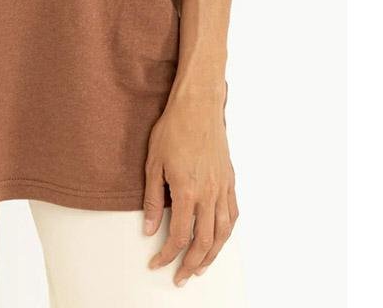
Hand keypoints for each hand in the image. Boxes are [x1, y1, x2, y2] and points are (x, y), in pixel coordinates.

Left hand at [143, 90, 237, 286]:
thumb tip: (148, 229)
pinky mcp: (230, 179)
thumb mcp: (153, 163)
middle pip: (204, 242)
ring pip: (223, 233)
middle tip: (181, 277)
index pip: (179, 236)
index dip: (167, 255)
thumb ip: (152, 199)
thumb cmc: (173, 129)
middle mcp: (209, 194)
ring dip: (212, 255)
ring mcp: (222, 187)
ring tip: (201, 267)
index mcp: (187, 191)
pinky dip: (227, 232)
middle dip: (191, 264)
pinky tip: (219, 238)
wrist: (198, 106)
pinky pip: (233, 214)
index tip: (157, 263)